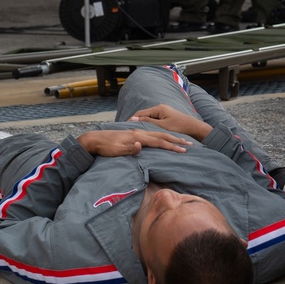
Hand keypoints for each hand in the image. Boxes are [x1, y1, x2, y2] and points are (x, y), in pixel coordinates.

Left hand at [76, 130, 191, 156]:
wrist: (95, 139)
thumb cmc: (106, 147)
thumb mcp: (116, 150)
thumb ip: (130, 148)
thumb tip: (140, 146)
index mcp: (137, 137)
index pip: (158, 142)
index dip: (171, 146)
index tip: (183, 150)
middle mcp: (139, 133)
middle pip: (161, 136)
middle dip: (176, 140)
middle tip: (189, 144)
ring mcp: (137, 132)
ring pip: (157, 134)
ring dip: (170, 138)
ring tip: (181, 140)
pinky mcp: (134, 134)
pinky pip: (152, 135)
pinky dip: (161, 137)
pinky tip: (163, 138)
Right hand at [129, 104, 211, 141]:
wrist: (194, 127)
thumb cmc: (180, 126)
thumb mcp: (162, 126)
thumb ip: (148, 122)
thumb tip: (134, 119)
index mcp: (158, 109)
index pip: (140, 113)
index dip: (132, 120)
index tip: (124, 127)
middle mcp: (160, 108)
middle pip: (144, 115)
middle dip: (136, 122)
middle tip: (127, 131)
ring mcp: (163, 112)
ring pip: (149, 119)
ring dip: (143, 124)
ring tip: (134, 132)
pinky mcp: (166, 117)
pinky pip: (154, 121)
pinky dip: (149, 126)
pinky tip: (146, 132)